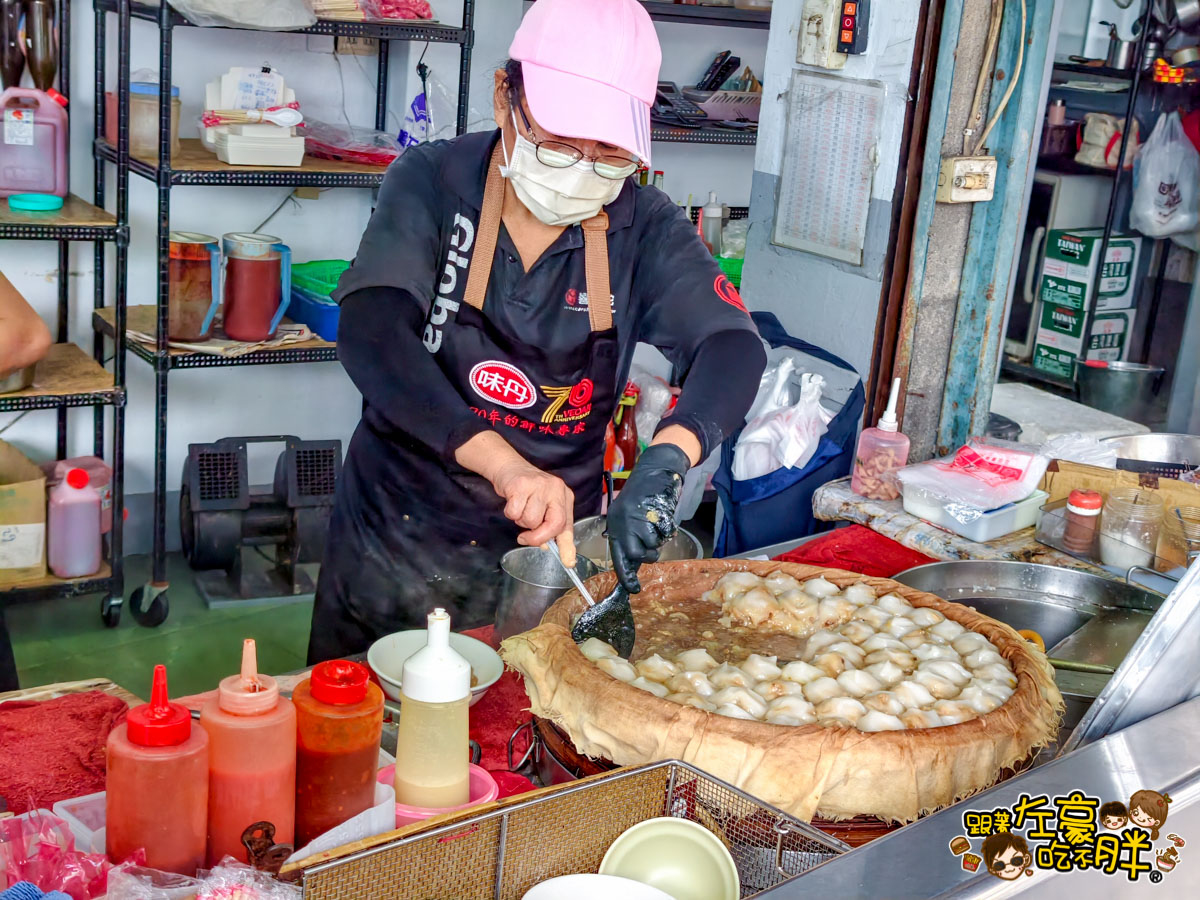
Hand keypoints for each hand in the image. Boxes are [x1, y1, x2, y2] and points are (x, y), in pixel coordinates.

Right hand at [490, 457, 576, 565]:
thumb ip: (548, 525)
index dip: (567, 546)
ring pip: (531, 520)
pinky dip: (510, 512)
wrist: (509, 467)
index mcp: (564, 496)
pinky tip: (512, 501)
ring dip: (521, 520)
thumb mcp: (543, 505)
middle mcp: (556, 489)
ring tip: (521, 507)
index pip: (567, 525)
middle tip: (526, 537)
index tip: (568, 561)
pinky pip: (515, 513)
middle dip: (538, 536)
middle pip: (554, 524)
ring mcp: (539, 486)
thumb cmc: (527, 490)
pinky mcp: (521, 485)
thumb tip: (547, 547)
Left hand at [607, 443, 689, 592]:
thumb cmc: (642, 496)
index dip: (626, 575)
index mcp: (615, 525)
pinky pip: (664, 533)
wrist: (655, 470)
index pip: (618, 556)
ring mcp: (639, 517)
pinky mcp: (654, 512)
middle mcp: (624, 523)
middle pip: (636, 554)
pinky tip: (664, 518)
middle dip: (648, 555)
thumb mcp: (628, 517)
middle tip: (653, 547)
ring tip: (657, 525)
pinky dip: (668, 529)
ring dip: (659, 540)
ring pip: (652, 544)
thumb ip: (630, 538)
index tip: (633, 589)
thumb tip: (633, 564)